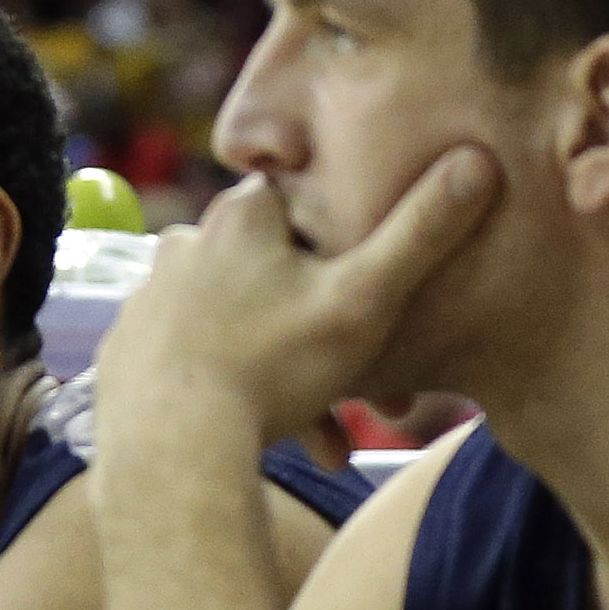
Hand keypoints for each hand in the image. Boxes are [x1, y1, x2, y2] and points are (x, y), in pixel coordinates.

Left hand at [94, 151, 496, 445]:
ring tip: (326, 442)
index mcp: (242, 214)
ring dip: (290, 380)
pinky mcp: (130, 352)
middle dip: (327, 335)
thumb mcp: (363, 300)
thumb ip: (420, 234)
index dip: (351, 244)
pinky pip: (200, 365)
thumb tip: (478, 162)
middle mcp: (186, 242)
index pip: (309, 202)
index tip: (377, 292)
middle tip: (370, 399)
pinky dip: (236, 396)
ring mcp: (150, 298)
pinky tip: (268, 438)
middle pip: (278, 278)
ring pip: (245, 330)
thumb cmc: (271, 368)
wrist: (168, 448)